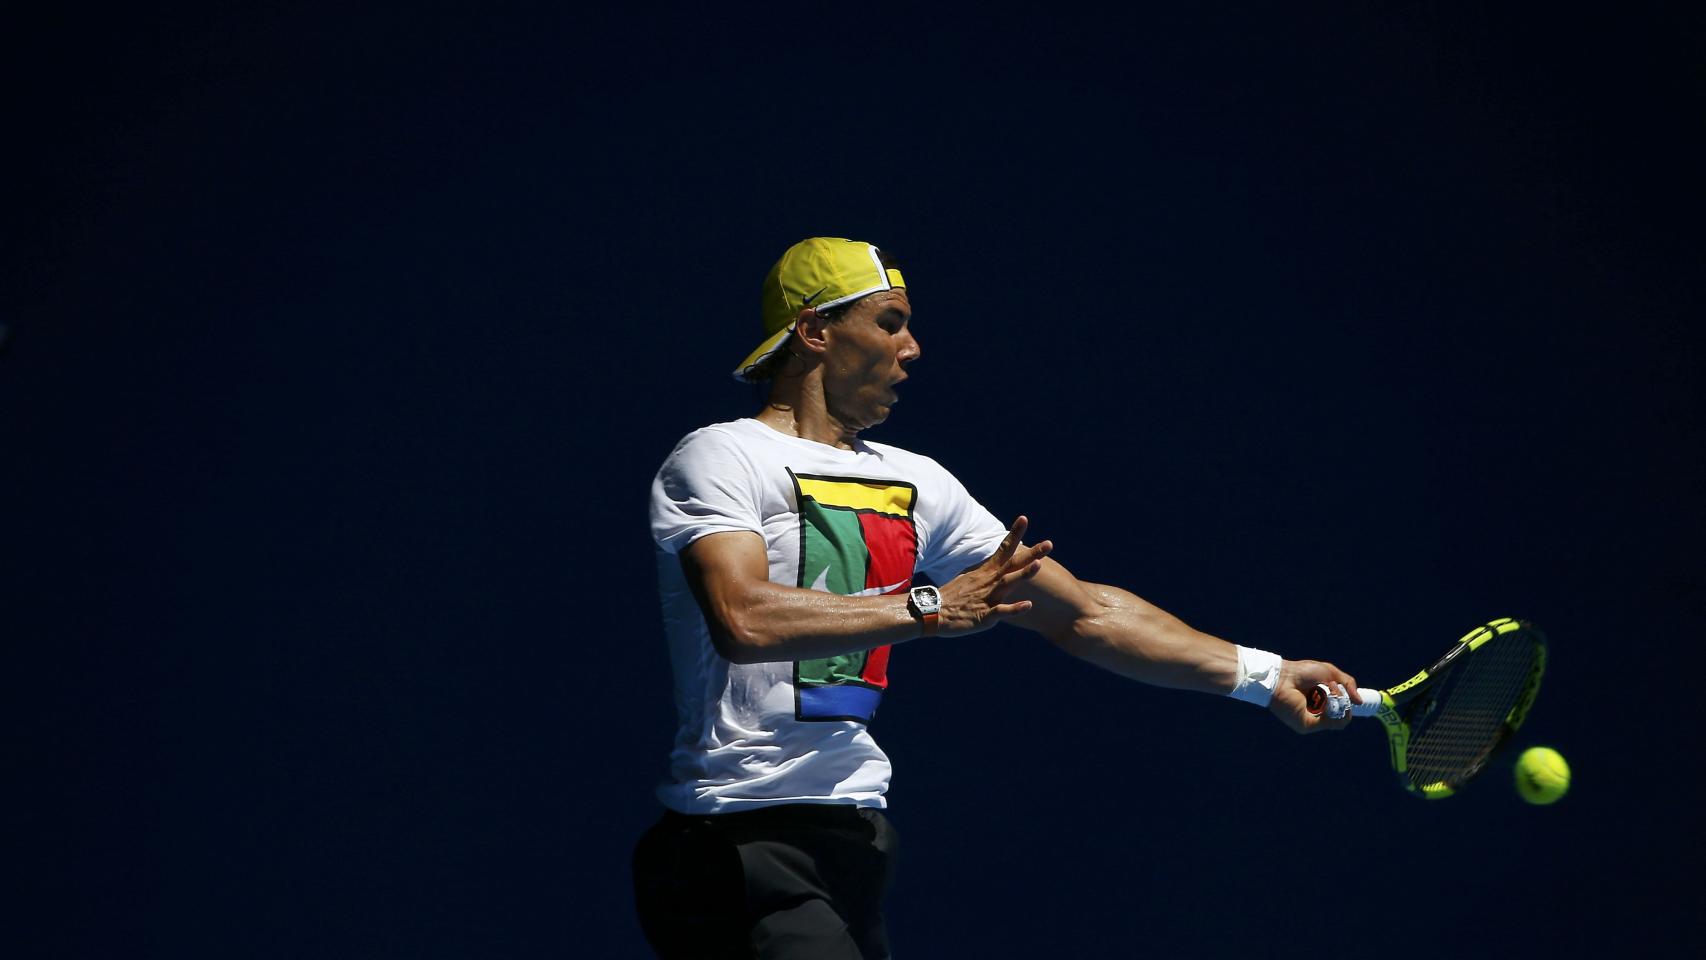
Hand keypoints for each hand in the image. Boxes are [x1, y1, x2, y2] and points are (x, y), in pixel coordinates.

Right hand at [935, 516, 1052, 636]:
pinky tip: (1029, 605)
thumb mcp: (970, 578)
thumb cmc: (952, 595)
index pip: (1003, 548)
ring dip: (1024, 574)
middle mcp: (989, 580)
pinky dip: (1015, 608)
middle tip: (1049, 543)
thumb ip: (986, 572)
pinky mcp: (984, 615)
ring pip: (1008, 583)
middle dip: (1032, 553)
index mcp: (986, 571)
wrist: (932, 611)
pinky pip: (1001, 611)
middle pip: (1013, 563)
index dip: (1015, 533)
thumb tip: (995, 563)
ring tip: (1039, 565)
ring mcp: (987, 597)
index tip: (1024, 518)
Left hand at [1269, 658, 1359, 733]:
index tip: (1355, 699)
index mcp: (1324, 701)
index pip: (1343, 709)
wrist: (1284, 677)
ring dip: (1339, 704)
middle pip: (1344, 715)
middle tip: (1334, 689)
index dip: (1349, 705)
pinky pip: (1331, 723)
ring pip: (1340, 721)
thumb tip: (1360, 702)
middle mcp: (1320, 712)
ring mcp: (1314, 720)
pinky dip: (1333, 710)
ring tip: (1328, 691)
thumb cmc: (1303, 672)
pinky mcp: (1308, 726)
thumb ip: (1348, 684)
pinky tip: (1325, 699)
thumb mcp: (1330, 673)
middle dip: (1344, 701)